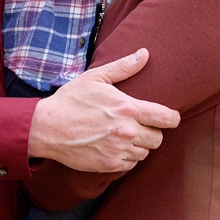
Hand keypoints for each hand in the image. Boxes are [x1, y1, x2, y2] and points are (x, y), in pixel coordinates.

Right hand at [27, 48, 180, 171]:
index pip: (166, 118)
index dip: (172, 118)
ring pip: (145, 153)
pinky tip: (115, 147)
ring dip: (139, 145)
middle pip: (158, 138)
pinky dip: (127, 157)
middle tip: (139, 125)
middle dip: (152, 131)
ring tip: (124, 135)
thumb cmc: (70, 100)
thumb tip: (145, 54)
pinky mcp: (109, 165)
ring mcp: (118, 151)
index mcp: (127, 108)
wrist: (47, 128)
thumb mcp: (95, 78)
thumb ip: (123, 67)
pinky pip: (131, 164)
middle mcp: (127, 131)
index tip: (170, 118)